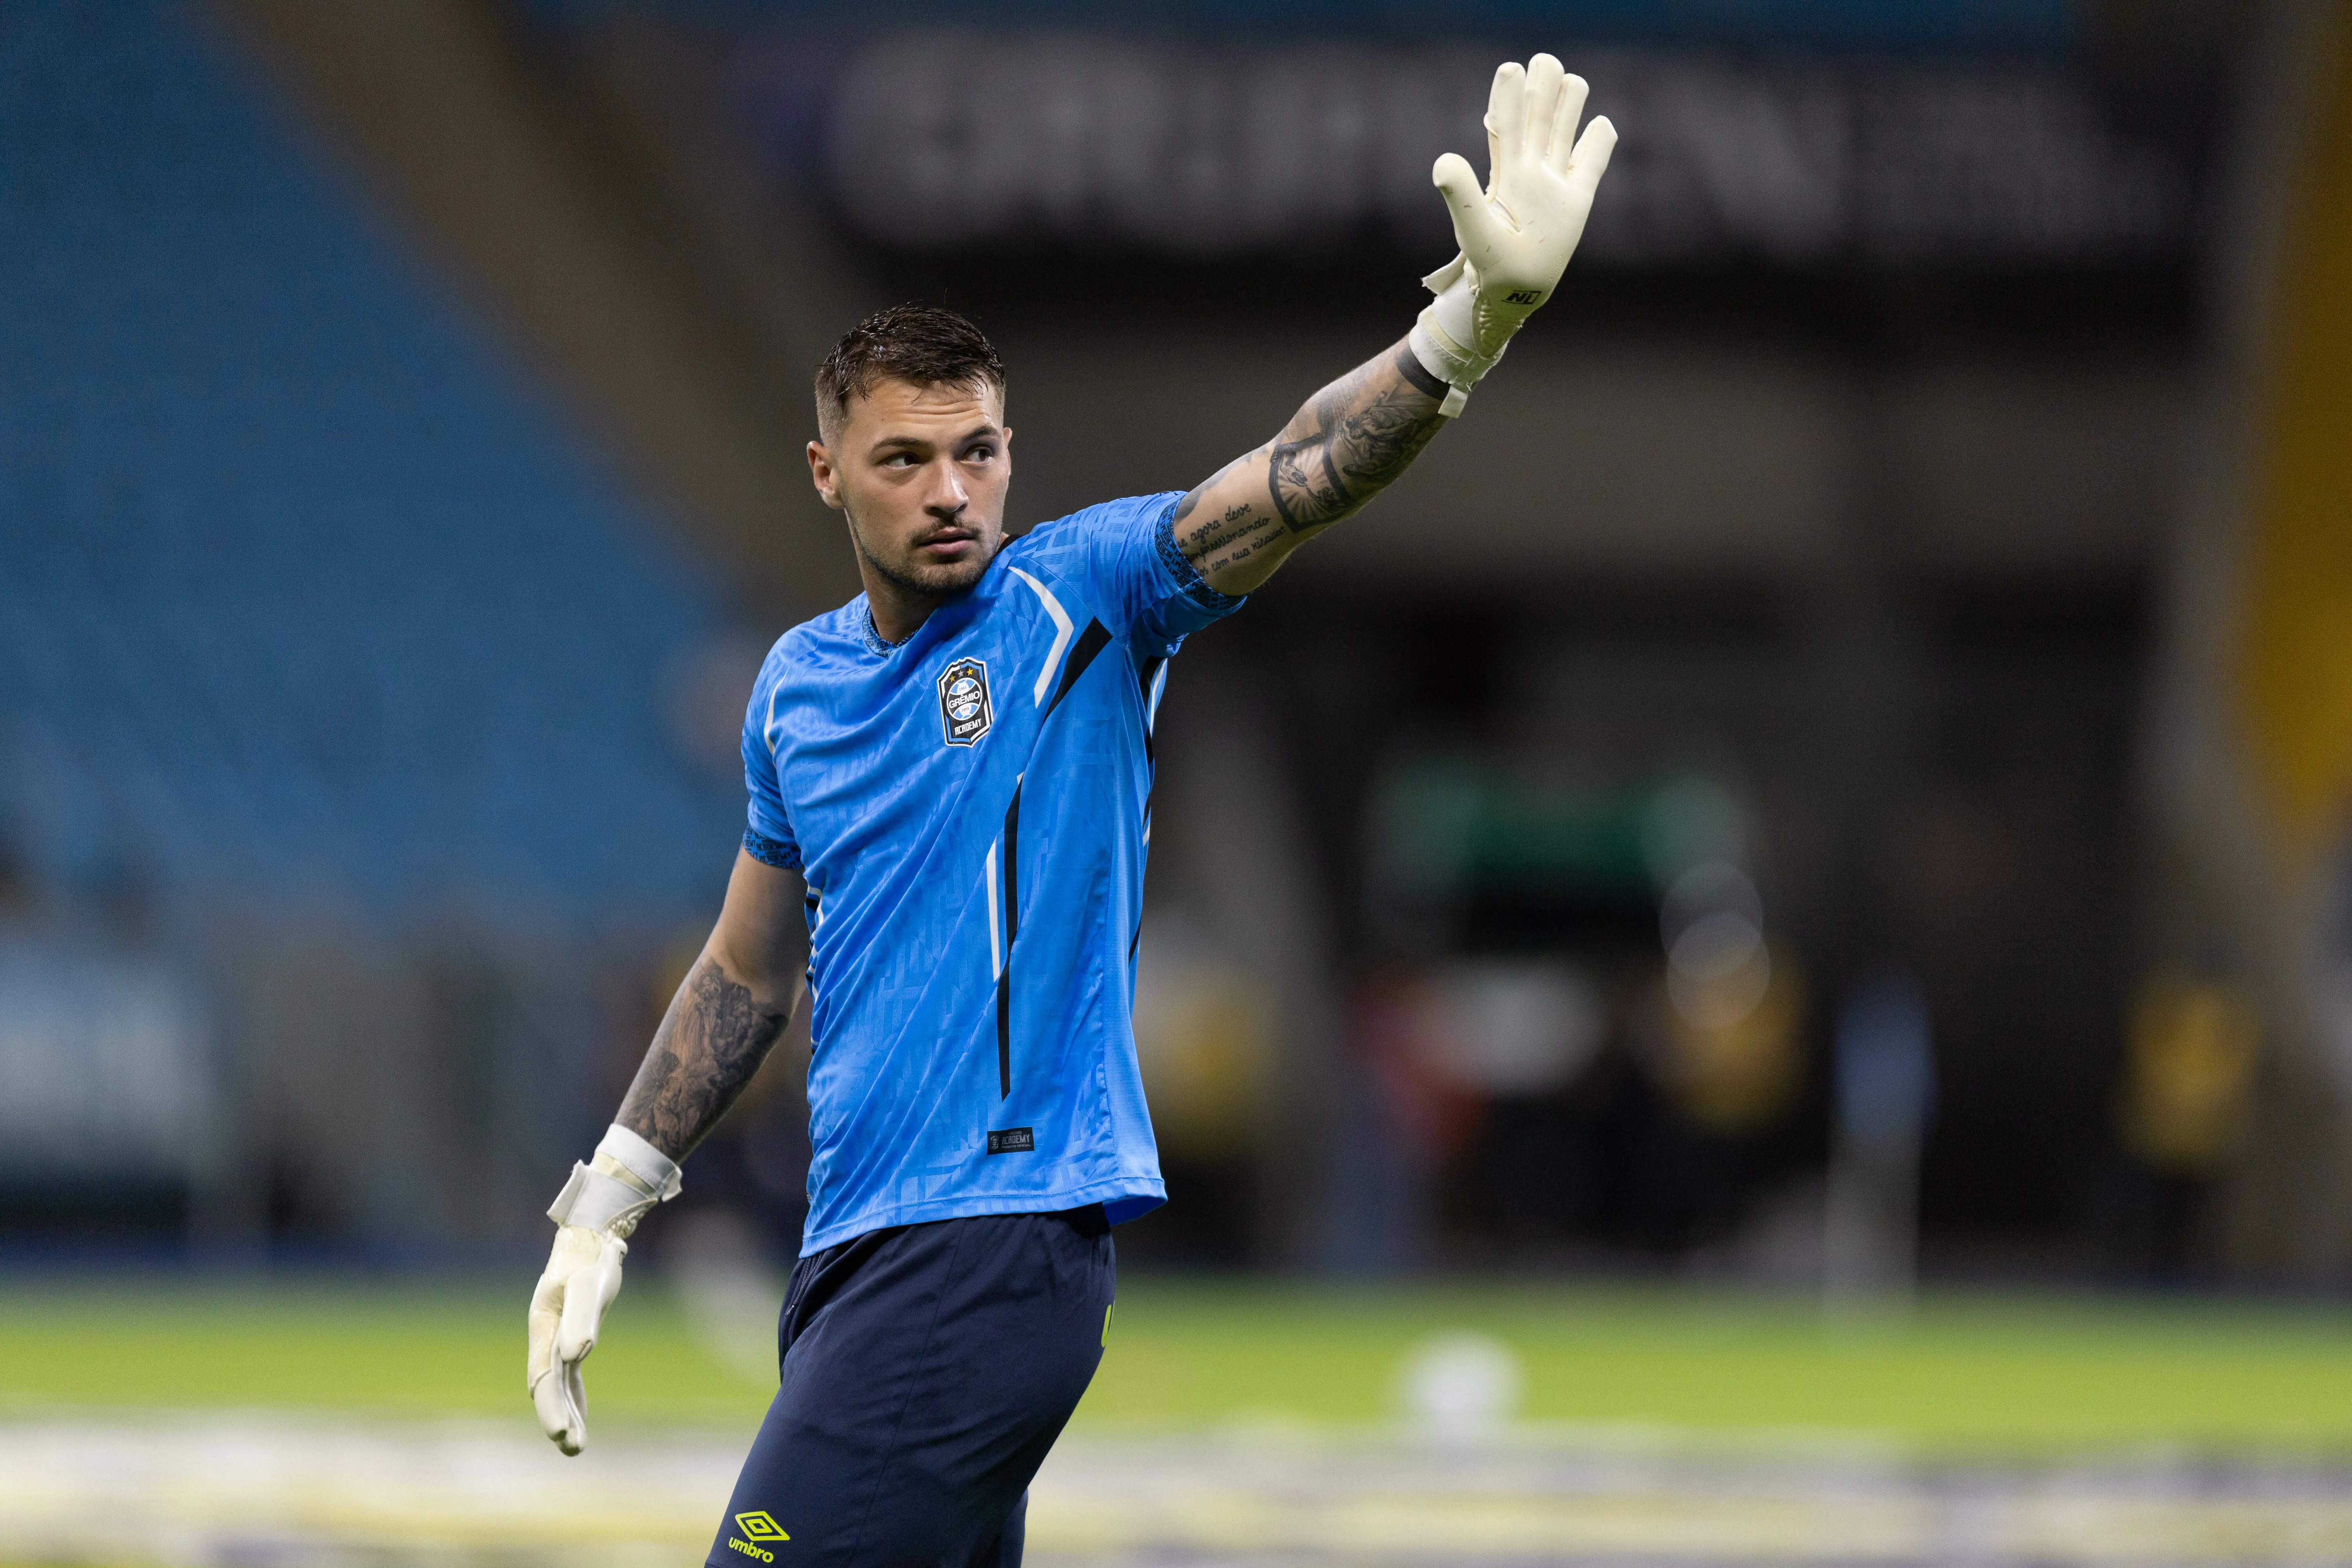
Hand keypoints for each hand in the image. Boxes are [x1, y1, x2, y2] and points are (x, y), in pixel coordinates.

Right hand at [527, 1223, 627, 1453]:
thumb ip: (581, 1319)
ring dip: (566, 1414)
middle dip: (558, 1417)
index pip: (545, 1377)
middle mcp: (547, 1337)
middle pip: (548, 1386)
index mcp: (544, 1328)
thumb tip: (578, 1355)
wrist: (591, 1237)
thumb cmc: (590, 1261)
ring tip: (576, 1448)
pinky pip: (569, 1377)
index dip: (552, 1406)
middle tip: (572, 1449)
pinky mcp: (573, 1337)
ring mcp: (558, 1338)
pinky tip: (579, 1420)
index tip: (561, 1434)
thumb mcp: (588, 1287)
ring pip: (558, 1385)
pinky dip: (573, 1399)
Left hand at [1411, 54, 1615, 406]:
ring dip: (1568, 106)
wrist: (1513, 295)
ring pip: (1563, 133)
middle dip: (1541, 89)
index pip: (1506, 126)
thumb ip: (1462, 196)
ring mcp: (1555, 184)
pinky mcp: (1578, 201)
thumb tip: (1442, 161)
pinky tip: (1601, 126)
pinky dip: (1599, 143)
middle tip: (1544, 61)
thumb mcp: (1474, 232)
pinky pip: (1592, 164)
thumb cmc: (1490, 268)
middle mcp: (1530, 171)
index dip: (1508, 98)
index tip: (1510, 69)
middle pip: (1537, 119)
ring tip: (1570, 79)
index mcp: (1507, 174)